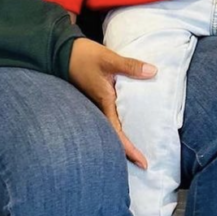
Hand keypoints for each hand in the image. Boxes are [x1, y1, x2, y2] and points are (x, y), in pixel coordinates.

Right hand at [68, 38, 156, 167]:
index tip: (143, 163)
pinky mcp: (97, 96)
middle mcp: (100, 108)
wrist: (63, 52)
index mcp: (104, 103)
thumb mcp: (108, 59)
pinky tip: (129, 119)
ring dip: (124, 137)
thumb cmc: (84, 56)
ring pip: (112, 126)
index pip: (118, 134)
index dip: (130, 150)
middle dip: (129, 151)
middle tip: (145, 162)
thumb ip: (130, 66)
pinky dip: (120, 122)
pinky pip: (110, 115)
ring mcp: (97, 103)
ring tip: (140, 145)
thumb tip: (153, 72)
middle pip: (115, 136)